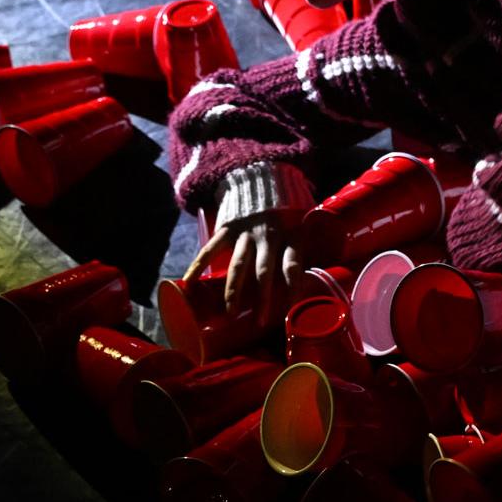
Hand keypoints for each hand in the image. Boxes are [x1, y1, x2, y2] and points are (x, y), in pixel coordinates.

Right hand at [185, 211, 305, 324]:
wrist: (260, 180)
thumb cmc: (285, 210)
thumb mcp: (302, 223)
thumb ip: (304, 247)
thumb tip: (311, 274)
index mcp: (289, 236)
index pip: (292, 266)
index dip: (293, 288)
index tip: (291, 309)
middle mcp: (267, 236)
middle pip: (264, 272)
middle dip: (263, 299)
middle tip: (261, 322)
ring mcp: (245, 233)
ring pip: (239, 266)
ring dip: (234, 291)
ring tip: (231, 313)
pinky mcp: (227, 229)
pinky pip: (211, 249)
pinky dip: (199, 265)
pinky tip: (190, 282)